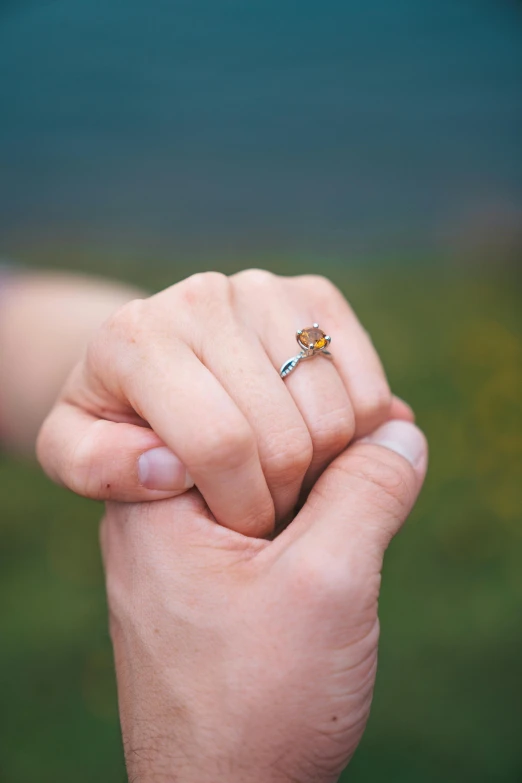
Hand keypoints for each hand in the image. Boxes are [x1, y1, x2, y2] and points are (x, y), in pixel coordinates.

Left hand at [38, 270, 411, 535]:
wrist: (161, 362)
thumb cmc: (123, 422)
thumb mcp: (78, 457)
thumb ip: (103, 472)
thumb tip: (167, 464)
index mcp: (136, 340)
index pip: (219, 442)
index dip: (242, 506)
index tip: (235, 532)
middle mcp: (201, 297)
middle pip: (285, 437)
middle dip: (281, 498)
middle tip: (260, 510)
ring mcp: (265, 290)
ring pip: (335, 418)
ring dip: (322, 473)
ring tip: (281, 477)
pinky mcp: (317, 297)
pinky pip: (370, 391)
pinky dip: (361, 438)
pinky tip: (318, 449)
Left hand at [101, 419, 426, 782]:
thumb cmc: (256, 702)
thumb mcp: (325, 582)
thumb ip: (365, 492)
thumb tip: (401, 430)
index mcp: (157, 495)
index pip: (232, 399)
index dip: (306, 404)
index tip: (364, 427)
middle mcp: (163, 510)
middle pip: (252, 431)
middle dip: (325, 437)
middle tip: (381, 447)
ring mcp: (189, 543)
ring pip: (269, 472)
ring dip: (330, 471)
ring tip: (380, 473)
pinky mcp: (219, 574)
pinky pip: (273, 516)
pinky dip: (320, 507)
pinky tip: (362, 506)